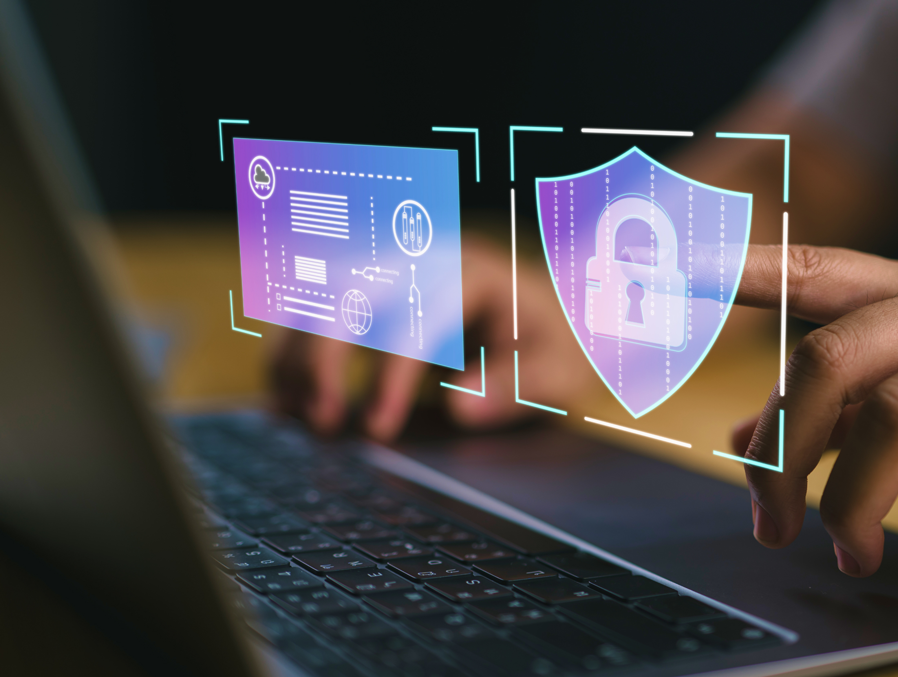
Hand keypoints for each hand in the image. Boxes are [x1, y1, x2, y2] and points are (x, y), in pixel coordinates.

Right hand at [270, 235, 590, 440]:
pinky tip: (287, 404)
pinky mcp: (365, 298)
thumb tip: (460, 407)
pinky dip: (290, 357)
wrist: (545, 316)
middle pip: (347, 291)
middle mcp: (418, 261)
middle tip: (325, 422)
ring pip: (315, 298)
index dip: (389, 374)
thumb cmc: (551, 345)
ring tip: (302, 418)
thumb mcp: (557, 370)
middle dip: (324, 355)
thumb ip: (517, 386)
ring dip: (297, 356)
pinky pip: (309, 315)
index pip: (413, 316)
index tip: (378, 430)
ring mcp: (386, 274)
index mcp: (468, 273)